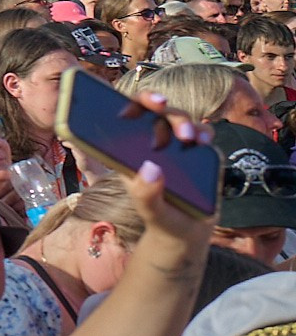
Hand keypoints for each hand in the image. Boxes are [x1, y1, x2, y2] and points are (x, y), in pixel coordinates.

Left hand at [114, 95, 213, 258]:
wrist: (187, 233)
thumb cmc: (161, 218)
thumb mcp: (149, 210)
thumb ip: (146, 194)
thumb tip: (150, 168)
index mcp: (133, 150)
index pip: (131, 117)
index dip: (137, 102)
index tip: (149, 101)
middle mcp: (155, 143)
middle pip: (159, 113)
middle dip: (167, 112)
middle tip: (177, 126)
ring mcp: (178, 147)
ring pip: (181, 120)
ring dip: (185, 122)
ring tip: (190, 138)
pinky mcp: (200, 154)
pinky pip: (203, 135)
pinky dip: (205, 133)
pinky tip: (204, 141)